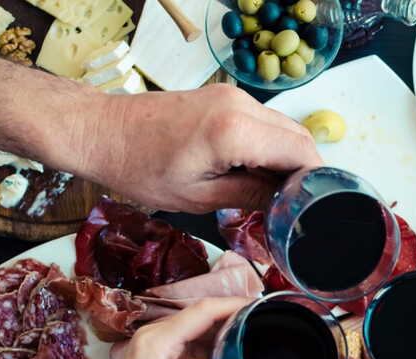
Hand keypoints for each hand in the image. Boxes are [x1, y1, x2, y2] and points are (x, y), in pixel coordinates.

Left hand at [55, 298, 287, 358]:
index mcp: (156, 343)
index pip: (204, 310)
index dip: (236, 304)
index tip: (264, 305)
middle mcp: (155, 338)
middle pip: (205, 322)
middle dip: (236, 330)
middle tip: (267, 335)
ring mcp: (156, 350)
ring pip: (200, 341)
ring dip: (223, 355)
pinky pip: (192, 358)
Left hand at [63, 84, 322, 212]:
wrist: (100, 130)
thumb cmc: (139, 168)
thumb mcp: (197, 196)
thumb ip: (250, 196)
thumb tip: (284, 205)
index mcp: (235, 131)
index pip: (301, 151)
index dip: (315, 181)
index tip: (312, 206)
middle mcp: (241, 105)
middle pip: (298, 136)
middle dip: (304, 170)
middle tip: (294, 205)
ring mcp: (232, 95)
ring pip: (282, 126)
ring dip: (285, 157)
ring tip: (273, 191)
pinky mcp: (223, 95)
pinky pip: (262, 120)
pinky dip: (268, 144)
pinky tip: (254, 169)